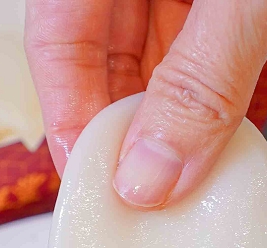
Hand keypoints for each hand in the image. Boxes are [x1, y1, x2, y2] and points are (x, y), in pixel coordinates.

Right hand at [25, 0, 266, 207]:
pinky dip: (198, 88)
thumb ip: (202, 83)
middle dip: (118, 125)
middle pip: (93, 51)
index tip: (96, 180)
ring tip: (179, 168)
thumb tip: (154, 171)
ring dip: (160, 114)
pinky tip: (210, 127)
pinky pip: (186, 43)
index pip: (56, 39)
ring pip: (141, 52)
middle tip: (140, 190)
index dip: (68, 116)